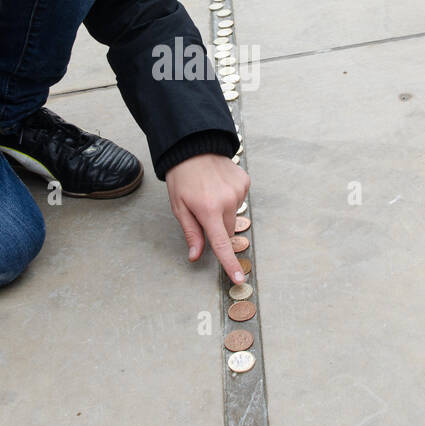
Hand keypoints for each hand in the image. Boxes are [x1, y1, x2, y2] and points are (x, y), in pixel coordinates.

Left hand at [166, 154, 250, 284]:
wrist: (194, 146)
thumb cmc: (182, 178)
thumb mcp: (179, 207)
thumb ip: (191, 233)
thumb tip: (195, 256)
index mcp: (208, 210)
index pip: (221, 244)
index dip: (230, 264)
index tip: (239, 279)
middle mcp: (227, 202)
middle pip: (227, 231)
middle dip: (217, 227)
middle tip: (203, 211)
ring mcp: (239, 191)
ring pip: (233, 215)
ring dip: (223, 211)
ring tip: (210, 193)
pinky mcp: (245, 182)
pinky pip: (239, 199)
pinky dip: (230, 197)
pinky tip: (219, 185)